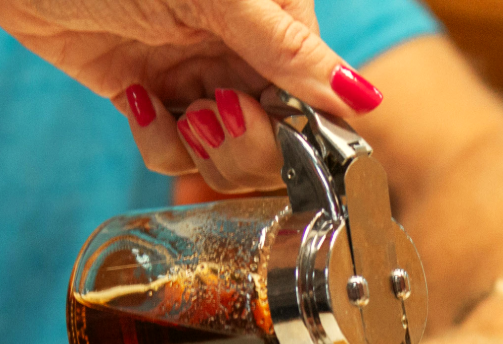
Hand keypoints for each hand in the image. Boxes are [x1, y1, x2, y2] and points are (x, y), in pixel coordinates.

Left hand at [0, 0, 381, 188]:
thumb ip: (290, 52)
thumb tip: (364, 99)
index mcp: (280, 24)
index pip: (321, 107)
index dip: (301, 137)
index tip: (264, 130)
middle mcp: (248, 59)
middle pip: (280, 147)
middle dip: (245, 149)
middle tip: (209, 117)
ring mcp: (203, 82)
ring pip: (229, 161)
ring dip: (198, 151)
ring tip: (175, 112)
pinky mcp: (158, 103)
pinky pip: (177, 156)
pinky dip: (158, 143)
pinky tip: (138, 102)